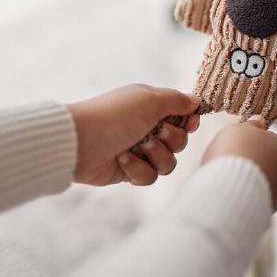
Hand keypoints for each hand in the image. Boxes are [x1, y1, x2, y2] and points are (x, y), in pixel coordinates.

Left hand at [68, 85, 199, 185]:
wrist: (80, 142)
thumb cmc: (115, 115)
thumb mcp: (150, 99)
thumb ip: (177, 100)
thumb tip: (196, 101)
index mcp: (152, 107)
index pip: (183, 116)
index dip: (189, 121)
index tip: (190, 122)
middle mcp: (148, 128)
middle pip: (180, 142)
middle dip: (172, 139)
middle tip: (156, 131)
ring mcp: (139, 151)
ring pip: (168, 163)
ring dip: (155, 155)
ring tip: (136, 146)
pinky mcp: (130, 171)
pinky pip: (150, 176)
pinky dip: (138, 169)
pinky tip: (122, 159)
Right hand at [202, 116, 276, 210]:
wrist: (231, 187)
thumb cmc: (231, 154)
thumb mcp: (235, 130)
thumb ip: (250, 126)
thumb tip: (261, 120)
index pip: (264, 141)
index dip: (246, 145)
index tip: (232, 150)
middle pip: (266, 163)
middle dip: (253, 165)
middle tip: (231, 169)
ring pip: (264, 182)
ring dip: (252, 183)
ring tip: (231, 186)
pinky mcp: (273, 207)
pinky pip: (259, 199)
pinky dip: (250, 198)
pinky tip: (235, 198)